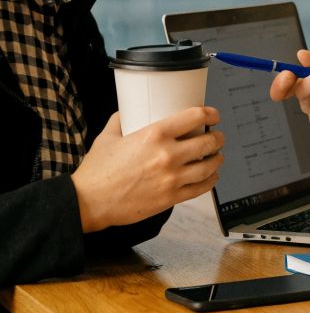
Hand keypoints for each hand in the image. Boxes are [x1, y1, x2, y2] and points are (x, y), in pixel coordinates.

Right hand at [70, 107, 223, 232]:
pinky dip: (211, 180)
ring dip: (217, 159)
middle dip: (217, 137)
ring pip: (209, 165)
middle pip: (208, 142)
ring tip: (217, 156)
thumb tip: (128, 111)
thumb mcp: (108, 137)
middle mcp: (168, 155)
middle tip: (217, 137)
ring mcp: (172, 178)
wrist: (88, 202)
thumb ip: (121, 120)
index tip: (213, 115)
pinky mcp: (171, 197)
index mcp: (154, 135)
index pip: (194, 117)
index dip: (210, 113)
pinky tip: (212, 176)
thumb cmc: (96, 170)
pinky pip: (201, 187)